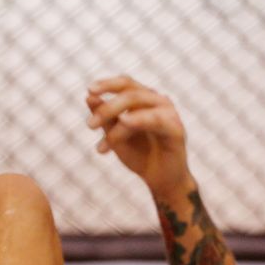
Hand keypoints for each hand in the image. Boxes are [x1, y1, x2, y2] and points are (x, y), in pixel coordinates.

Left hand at [85, 75, 194, 197]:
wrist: (160, 180)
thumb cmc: (139, 155)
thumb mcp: (114, 136)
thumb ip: (104, 118)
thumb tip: (89, 97)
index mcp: (143, 100)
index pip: (125, 83)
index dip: (107, 84)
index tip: (89, 90)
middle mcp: (157, 101)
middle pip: (129, 92)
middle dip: (107, 108)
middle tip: (90, 125)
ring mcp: (168, 113)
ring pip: (138, 103)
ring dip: (116, 119)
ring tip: (105, 141)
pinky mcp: (176, 128)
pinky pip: (156, 119)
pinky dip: (138, 118)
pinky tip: (124, 121)